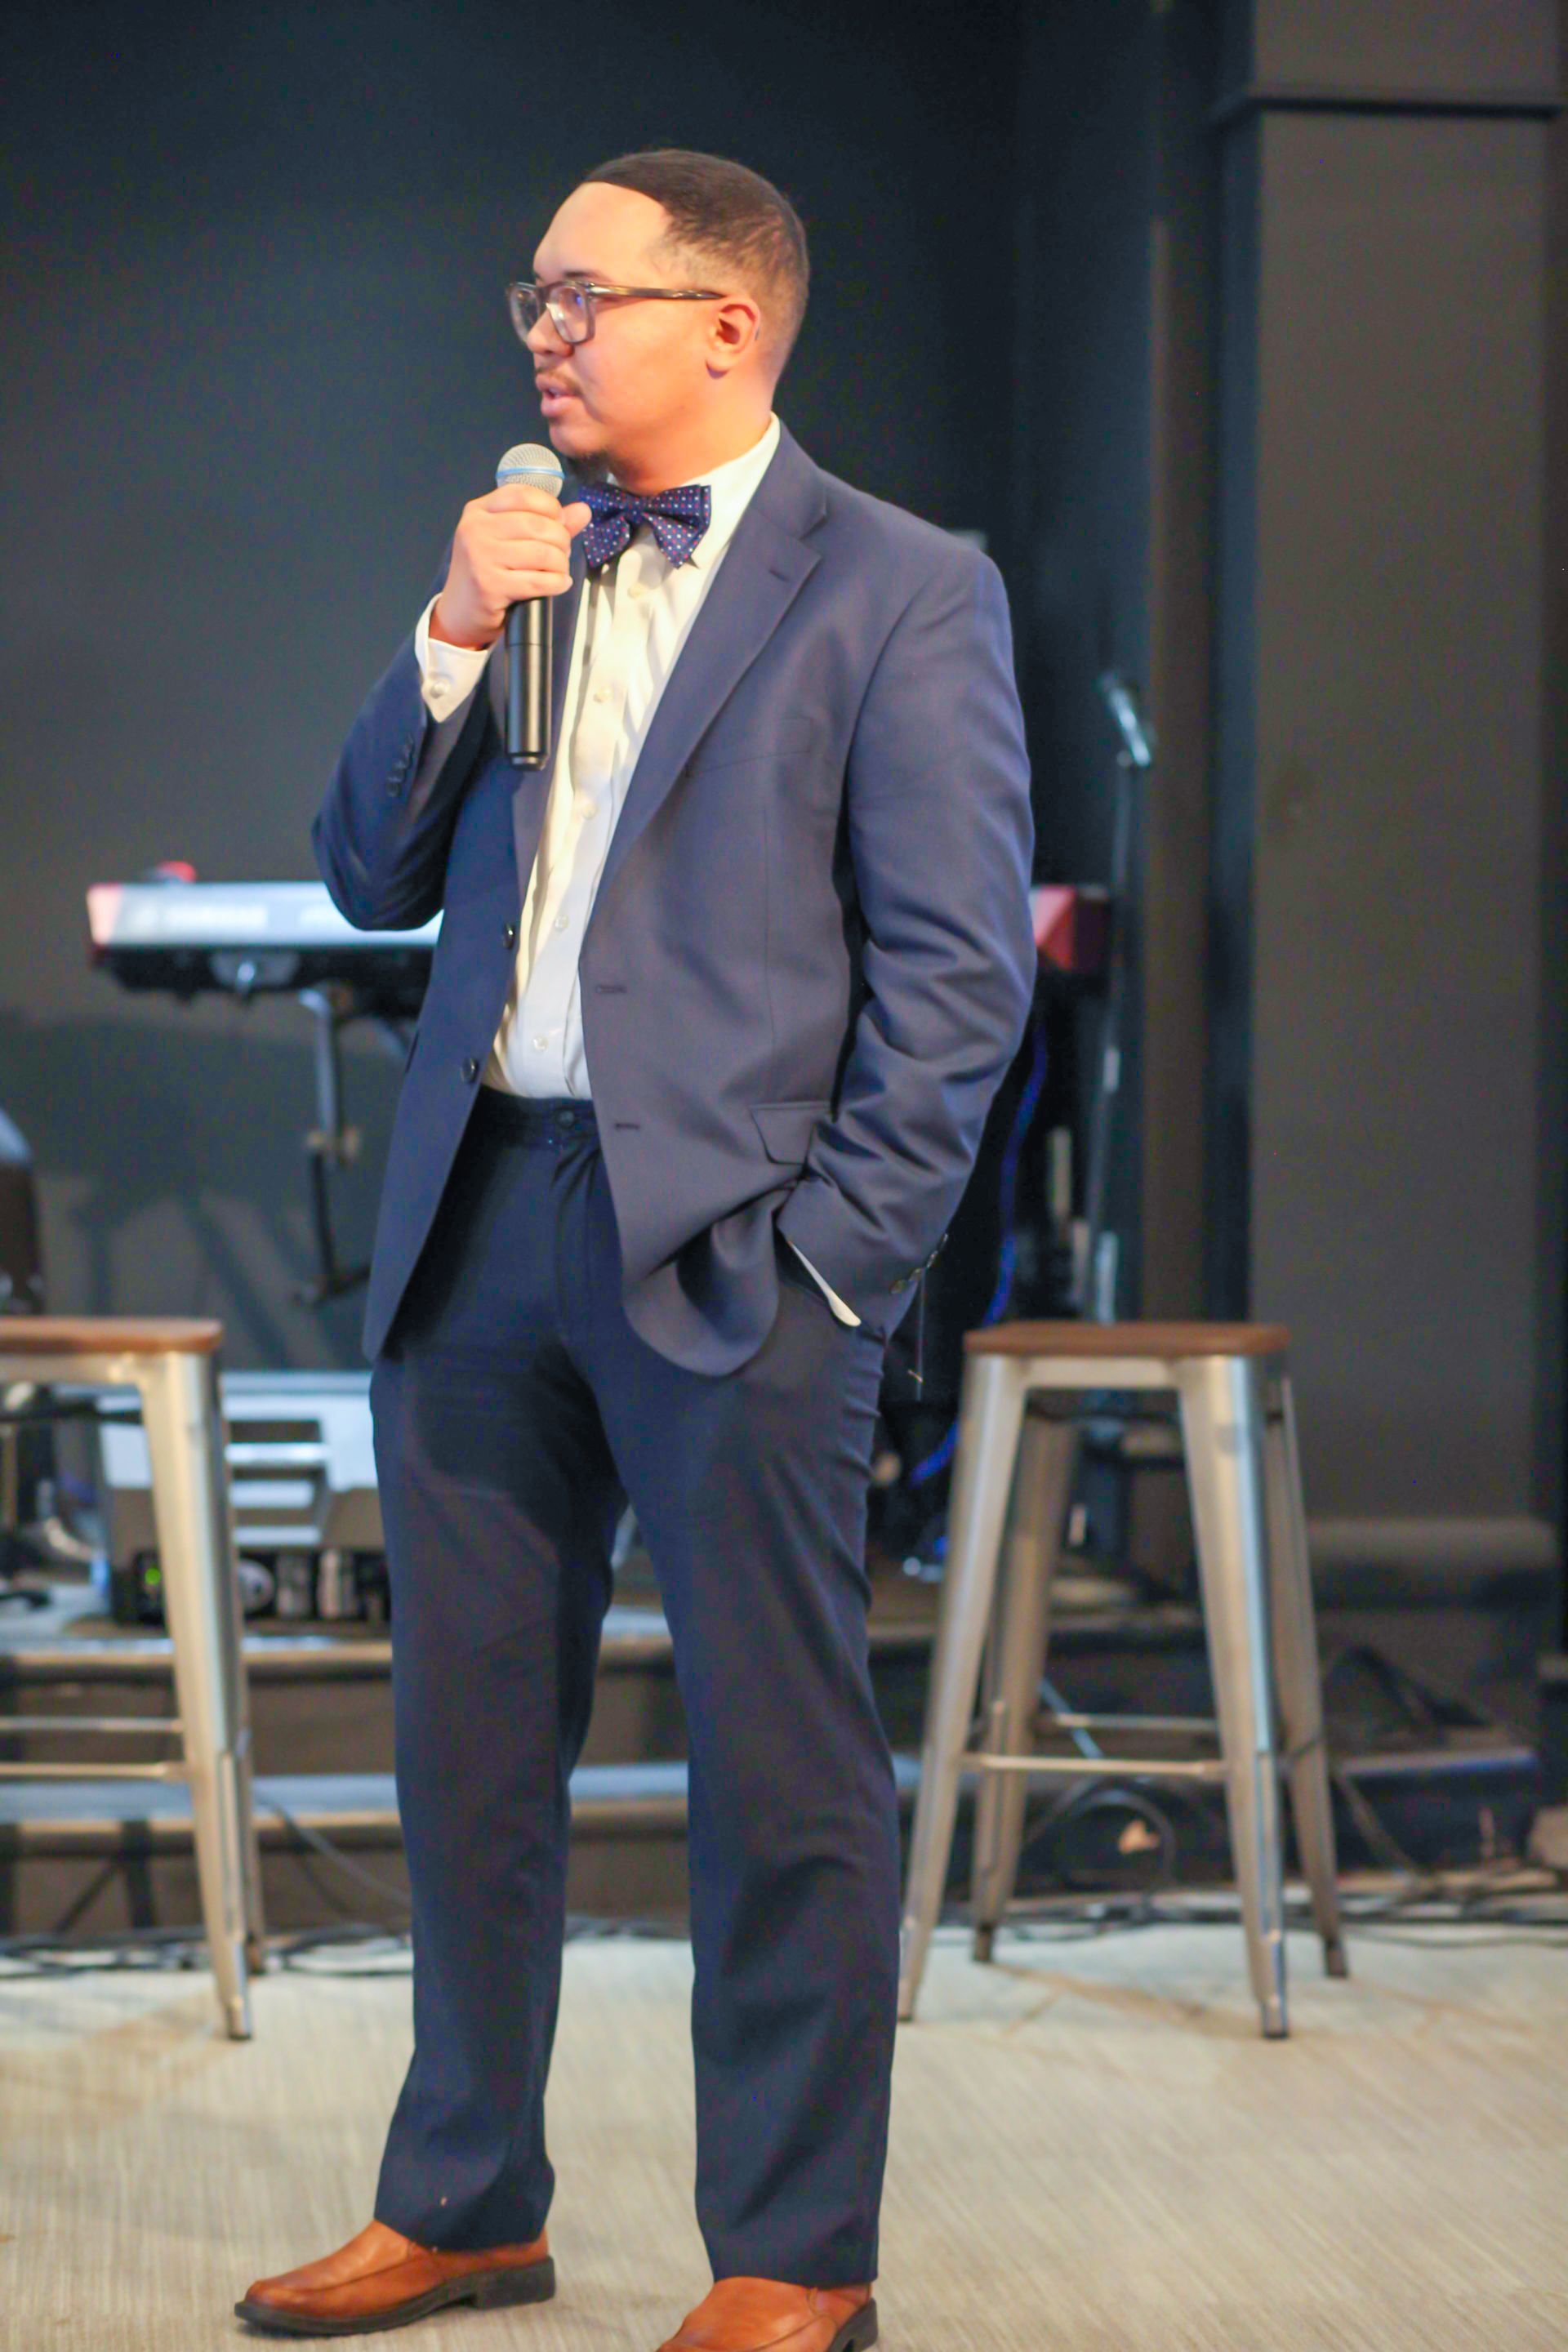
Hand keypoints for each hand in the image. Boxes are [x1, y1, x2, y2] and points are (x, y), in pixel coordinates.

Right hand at [430, 485, 591, 649]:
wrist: (460, 612)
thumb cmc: (488, 573)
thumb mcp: (508, 540)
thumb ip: (546, 522)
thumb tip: (582, 510)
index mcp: (478, 511)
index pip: (522, 495)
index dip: (550, 507)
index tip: (559, 522)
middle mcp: (476, 530)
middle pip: (537, 525)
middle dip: (560, 540)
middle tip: (561, 553)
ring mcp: (480, 557)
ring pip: (541, 553)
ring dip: (560, 564)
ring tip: (559, 571)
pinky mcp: (490, 585)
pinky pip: (538, 581)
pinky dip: (557, 583)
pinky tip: (558, 584)